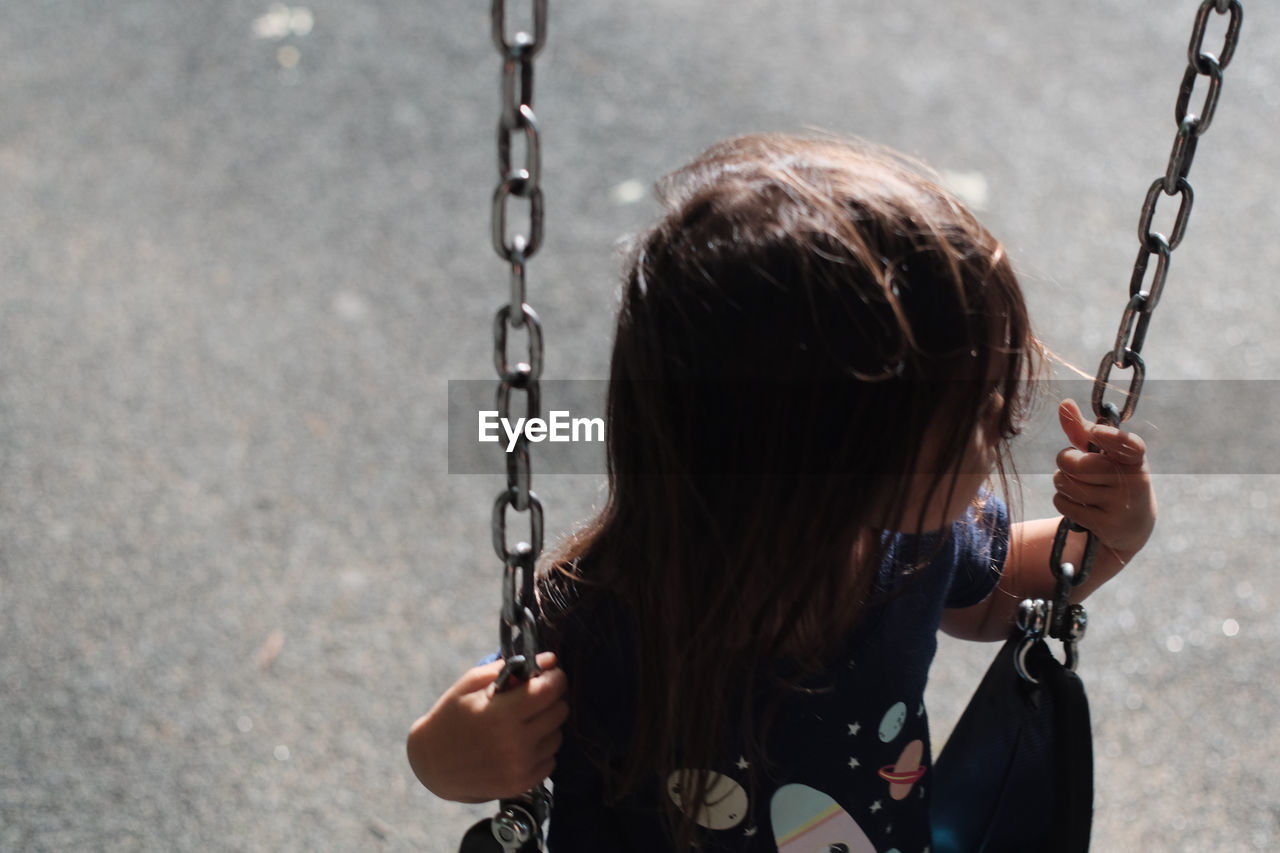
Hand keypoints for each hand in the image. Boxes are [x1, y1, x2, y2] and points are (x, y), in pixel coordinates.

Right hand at [407, 651, 568, 802]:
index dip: (555, 677)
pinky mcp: (521, 784)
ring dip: (548, 725)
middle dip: (552, 699)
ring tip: (524, 722)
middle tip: (534, 697)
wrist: (432, 764)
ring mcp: (519, 767)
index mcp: (501, 715)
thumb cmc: (450, 717)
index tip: (549, 674)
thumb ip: (509, 668)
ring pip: (558, 736)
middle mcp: (515, 743)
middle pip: (559, 711)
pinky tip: (522, 743)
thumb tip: (548, 660)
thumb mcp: (470, 684)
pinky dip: (542, 749)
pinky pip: (551, 760)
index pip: (550, 690)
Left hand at [1053, 399, 1156, 562]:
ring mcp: (1123, 504)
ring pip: (1065, 483)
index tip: (1096, 433)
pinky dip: (1062, 501)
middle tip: (1074, 466)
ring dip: (1062, 483)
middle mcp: (1134, 480)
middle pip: (1076, 464)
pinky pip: (1063, 503)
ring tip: (1079, 486)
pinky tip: (1080, 505)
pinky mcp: (1108, 525)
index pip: (1127, 444)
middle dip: (1065, 461)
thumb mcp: (1104, 455)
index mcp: (1135, 457)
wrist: (1132, 525)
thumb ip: (1083, 431)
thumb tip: (1064, 403)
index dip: (1110, 438)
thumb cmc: (1112, 477)